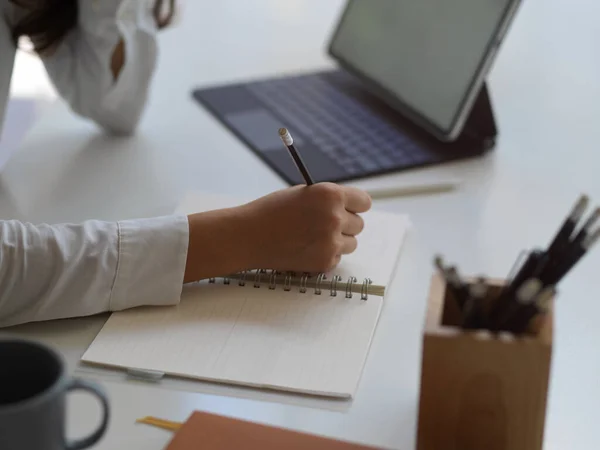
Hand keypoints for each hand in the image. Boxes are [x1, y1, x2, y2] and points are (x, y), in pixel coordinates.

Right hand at [239, 183, 371, 272]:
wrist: (248, 236)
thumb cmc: (271, 212)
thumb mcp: (303, 194)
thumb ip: (328, 200)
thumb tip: (349, 208)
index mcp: (331, 195)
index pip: (364, 202)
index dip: (355, 206)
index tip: (351, 209)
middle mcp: (334, 218)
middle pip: (359, 224)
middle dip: (345, 224)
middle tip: (323, 224)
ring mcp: (331, 242)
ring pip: (351, 243)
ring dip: (338, 241)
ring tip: (312, 237)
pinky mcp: (325, 261)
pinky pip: (337, 258)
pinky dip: (326, 255)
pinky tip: (305, 248)